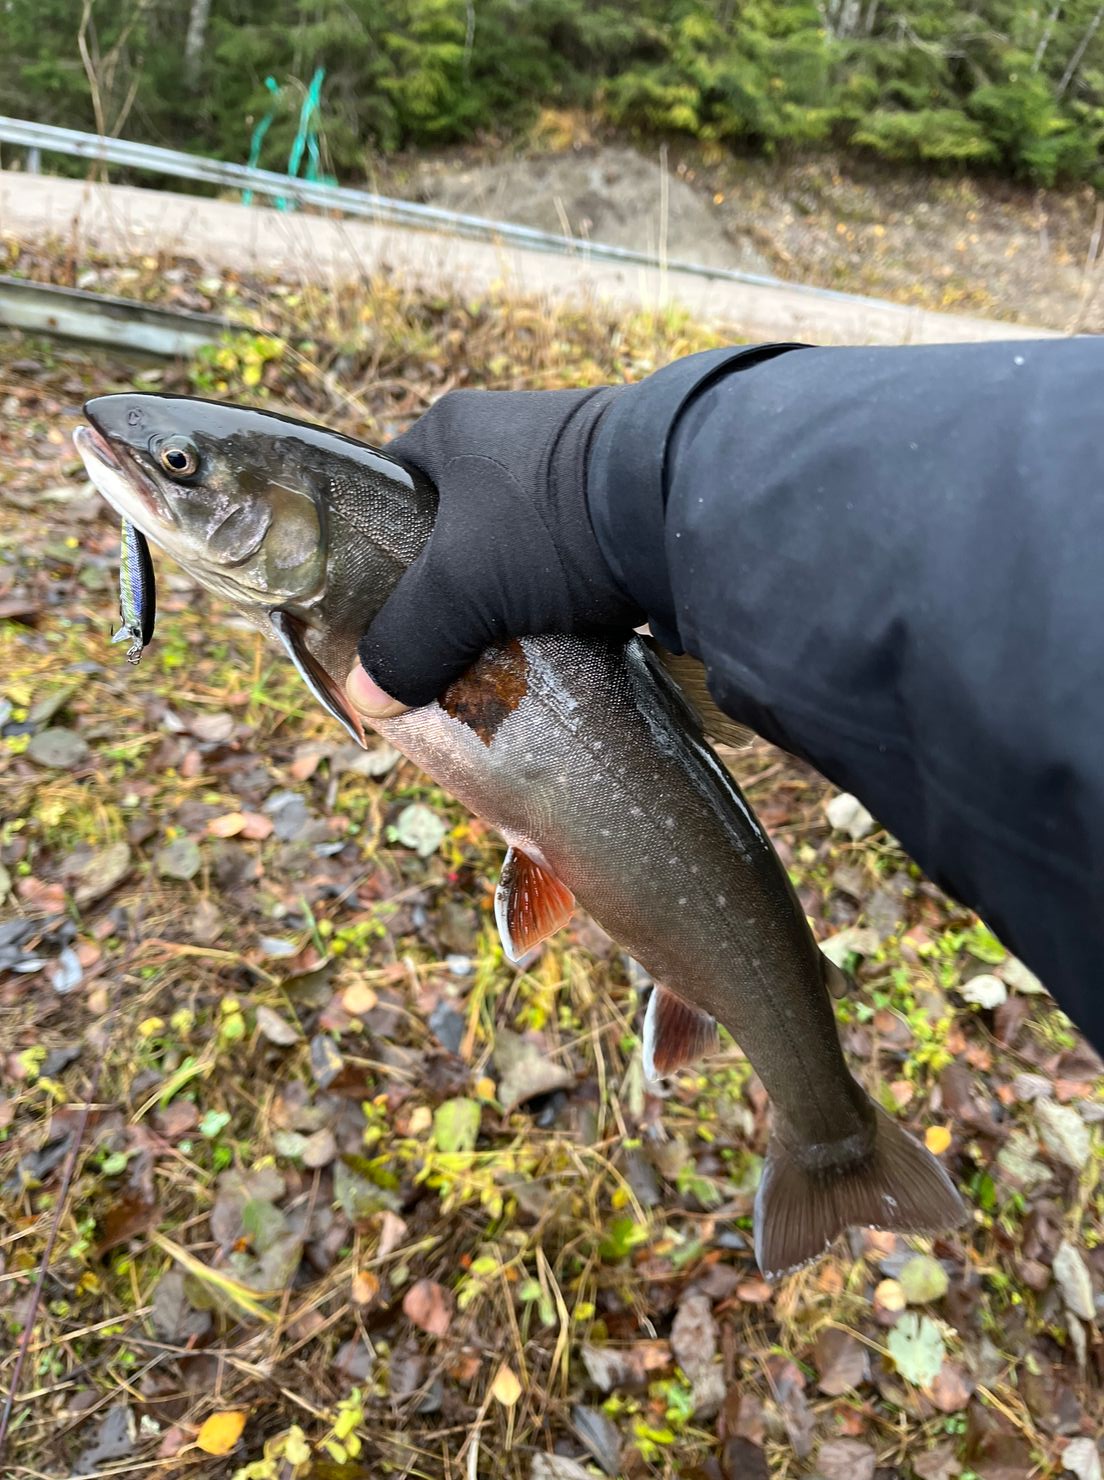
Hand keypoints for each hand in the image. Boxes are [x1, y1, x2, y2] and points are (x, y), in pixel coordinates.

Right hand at [349, 386, 642, 714]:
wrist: (691, 509)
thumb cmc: (556, 524)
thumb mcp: (463, 585)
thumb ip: (409, 638)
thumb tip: (366, 696)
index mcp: (454, 431)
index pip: (385, 495)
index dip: (367, 558)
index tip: (365, 619)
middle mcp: (507, 444)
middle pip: (447, 537)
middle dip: (440, 598)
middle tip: (424, 655)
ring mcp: (565, 483)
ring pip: (506, 561)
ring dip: (497, 611)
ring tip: (481, 666)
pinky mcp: (612, 521)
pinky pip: (559, 576)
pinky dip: (548, 613)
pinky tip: (541, 654)